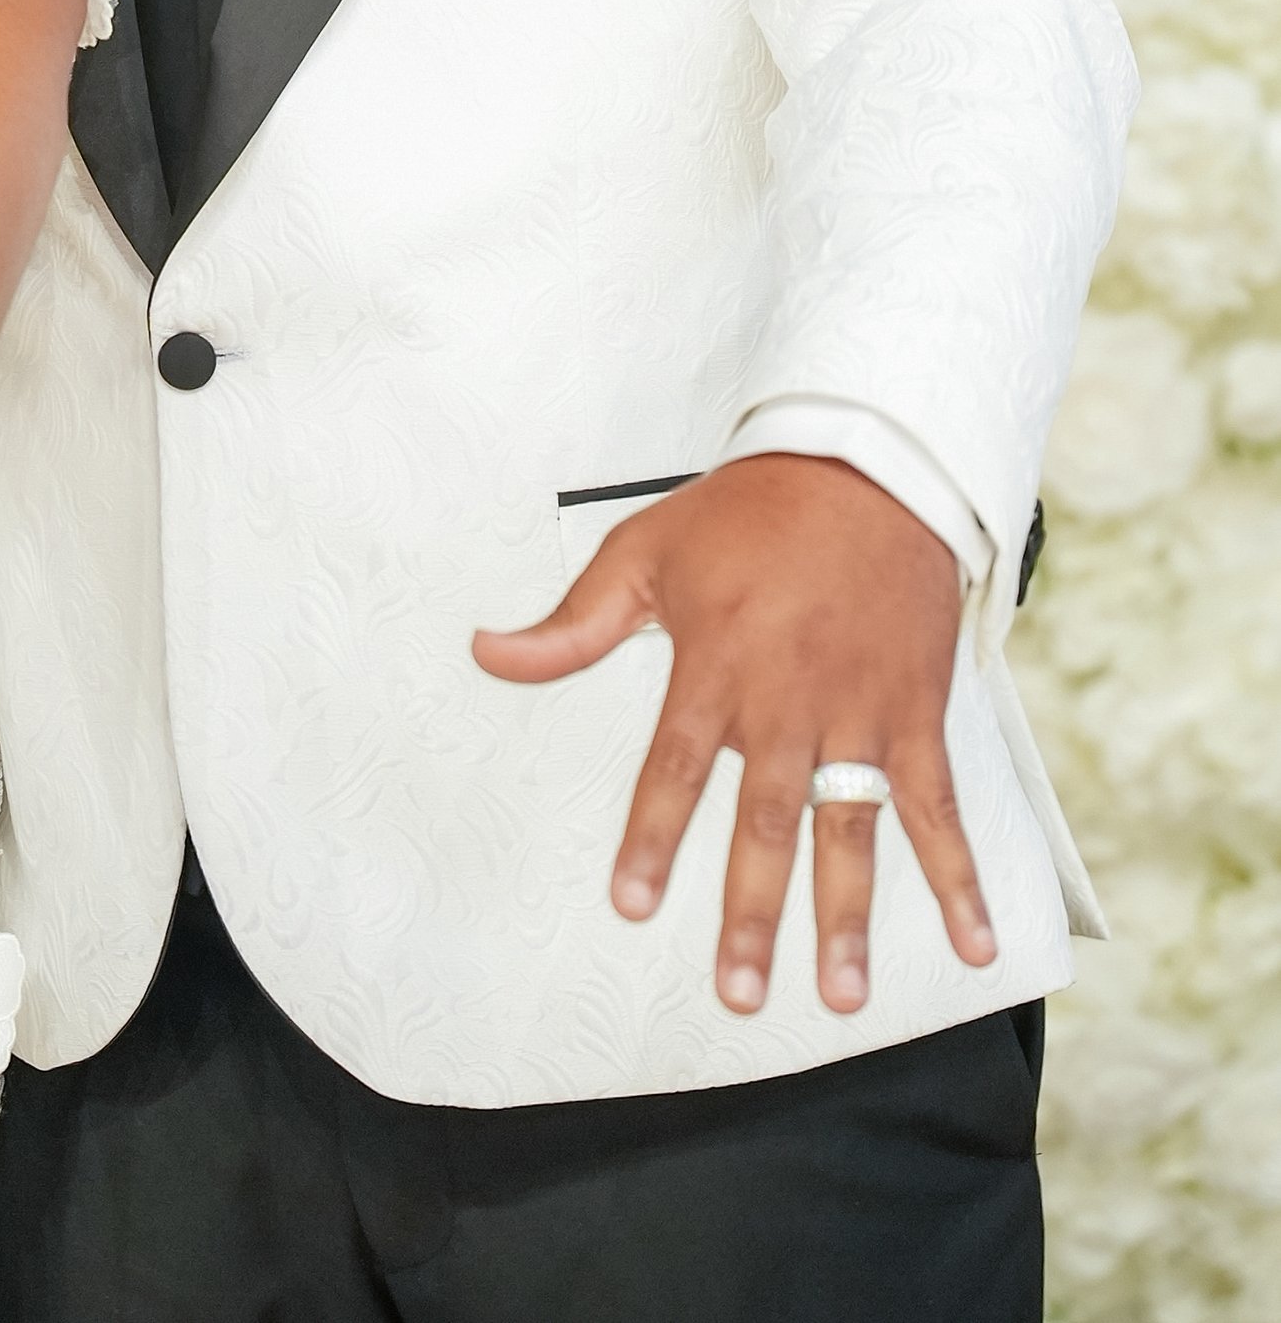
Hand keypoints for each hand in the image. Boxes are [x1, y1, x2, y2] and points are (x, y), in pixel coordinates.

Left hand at [472, 454, 994, 1017]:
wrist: (865, 468)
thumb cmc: (747, 514)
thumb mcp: (645, 553)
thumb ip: (572, 624)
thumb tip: (489, 653)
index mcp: (717, 664)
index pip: (676, 766)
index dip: (654, 837)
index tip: (633, 905)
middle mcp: (788, 698)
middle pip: (765, 819)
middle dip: (752, 911)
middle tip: (740, 993)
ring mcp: (859, 710)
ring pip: (852, 829)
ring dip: (848, 916)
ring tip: (840, 994)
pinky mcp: (917, 713)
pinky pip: (941, 807)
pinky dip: (962, 877)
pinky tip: (973, 942)